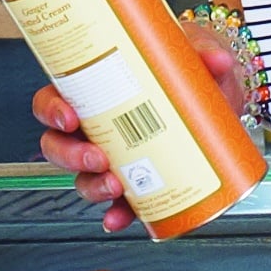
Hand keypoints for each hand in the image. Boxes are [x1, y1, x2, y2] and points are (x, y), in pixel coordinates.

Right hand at [29, 10, 261, 233]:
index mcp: (95, 91)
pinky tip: (118, 218)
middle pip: (58, 146)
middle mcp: (95, 127)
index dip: (51, 110)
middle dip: (71, 156)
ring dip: (92, 186)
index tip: (69, 117)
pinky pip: (116, 205)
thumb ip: (203, 52)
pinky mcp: (137, 184)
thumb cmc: (189, 69)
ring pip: (81, 178)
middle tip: (97, 157)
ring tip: (115, 186)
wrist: (219, 98)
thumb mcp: (195, 52)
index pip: (54, 100)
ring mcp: (113, 159)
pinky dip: (115, 215)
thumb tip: (216, 60)